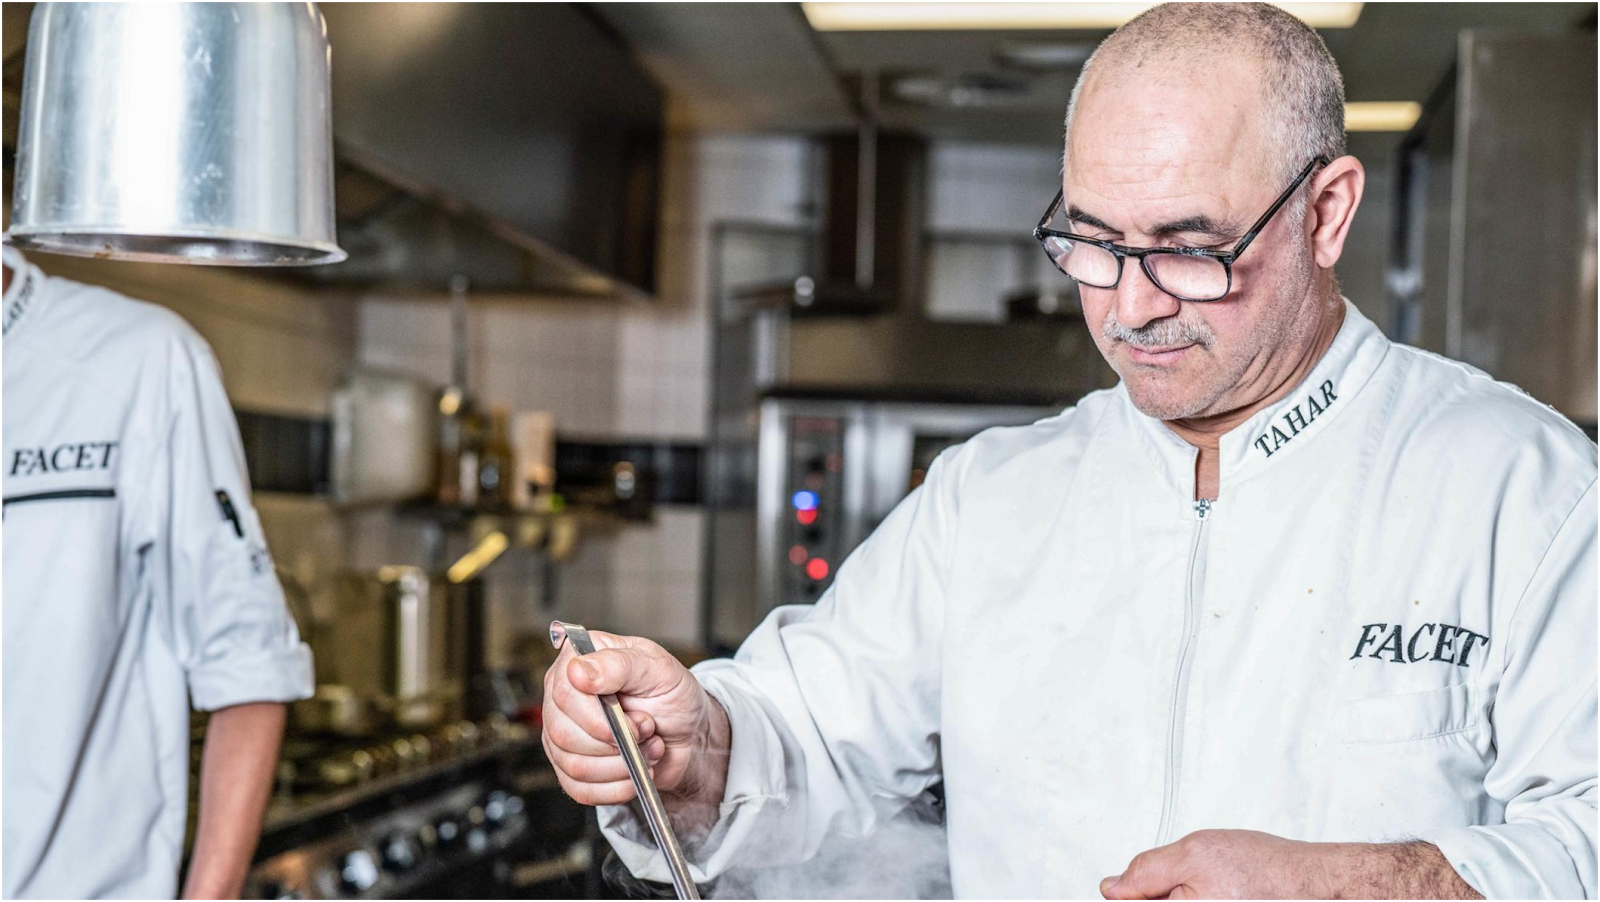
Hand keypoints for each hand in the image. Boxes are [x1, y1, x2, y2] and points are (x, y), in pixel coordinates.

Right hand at [541, 629, 728, 807]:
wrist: (687, 731)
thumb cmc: (672, 694)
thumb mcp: (659, 669)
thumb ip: (619, 665)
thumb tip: (578, 671)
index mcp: (578, 661)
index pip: (564, 693)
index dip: (598, 717)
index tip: (635, 721)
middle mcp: (563, 697)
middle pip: (563, 734)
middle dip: (616, 742)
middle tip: (646, 729)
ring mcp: (562, 735)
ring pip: (574, 766)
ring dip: (622, 765)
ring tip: (646, 746)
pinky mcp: (571, 768)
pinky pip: (581, 790)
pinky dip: (618, 787)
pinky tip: (636, 768)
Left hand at [1100, 829, 1332, 899]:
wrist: (1310, 881)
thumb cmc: (1264, 867)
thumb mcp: (1194, 852)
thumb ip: (1146, 871)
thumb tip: (1112, 887)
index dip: (1132, 893)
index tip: (1142, 886)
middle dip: (1163, 893)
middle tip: (1200, 881)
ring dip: (1185, 894)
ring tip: (1216, 886)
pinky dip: (1201, 896)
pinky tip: (1223, 893)